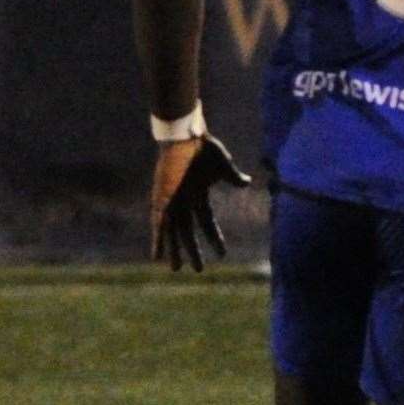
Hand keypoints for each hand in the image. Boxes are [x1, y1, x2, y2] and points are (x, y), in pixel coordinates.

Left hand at [149, 133, 251, 271]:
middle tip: (198, 269)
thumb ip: (233, 177)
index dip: (215, 238)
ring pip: (173, 232)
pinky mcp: (162, 198)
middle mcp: (183, 202)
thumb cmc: (204, 147)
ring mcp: (172, 201)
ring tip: (175, 269)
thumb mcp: (223, 165)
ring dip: (174, 250)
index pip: (207, 222)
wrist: (184, 135)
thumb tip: (247, 183)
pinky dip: (158, 239)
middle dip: (192, 250)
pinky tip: (156, 254)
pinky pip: (159, 223)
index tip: (223, 254)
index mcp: (198, 195)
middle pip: (188, 232)